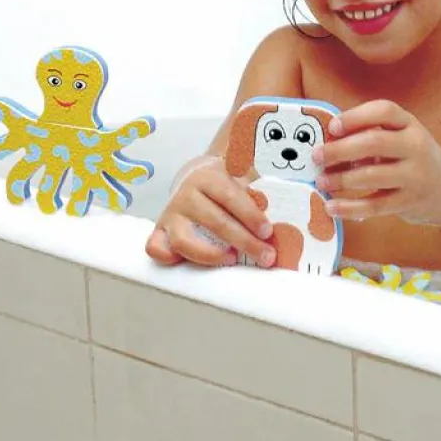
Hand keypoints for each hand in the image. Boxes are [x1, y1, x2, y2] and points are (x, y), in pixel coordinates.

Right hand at [144, 155, 277, 268]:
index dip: (250, 215)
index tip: (268, 231)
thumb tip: (284, 211)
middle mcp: (187, 194)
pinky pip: (156, 248)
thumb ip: (257, 190)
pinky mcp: (160, 230)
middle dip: (244, 242)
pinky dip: (169, 258)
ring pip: (185, 240)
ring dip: (211, 255)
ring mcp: (171, 214)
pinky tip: (189, 264)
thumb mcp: (239, 177)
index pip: (230, 197)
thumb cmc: (223, 184)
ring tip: (233, 259)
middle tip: (265, 256)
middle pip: (215, 221)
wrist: (194, 177)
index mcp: (209, 177)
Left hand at [312, 100, 440, 225]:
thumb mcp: (400, 136)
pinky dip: (349, 207)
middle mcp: (416, 146)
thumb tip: (327, 140)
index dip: (355, 117)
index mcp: (410, 123)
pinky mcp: (409, 202)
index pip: (383, 110)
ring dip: (340, 179)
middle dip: (339, 150)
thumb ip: (371, 134)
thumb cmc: (411, 156)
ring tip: (321, 180)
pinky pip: (374, 206)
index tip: (332, 127)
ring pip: (371, 176)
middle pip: (373, 142)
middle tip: (316, 156)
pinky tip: (331, 206)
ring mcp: (415, 175)